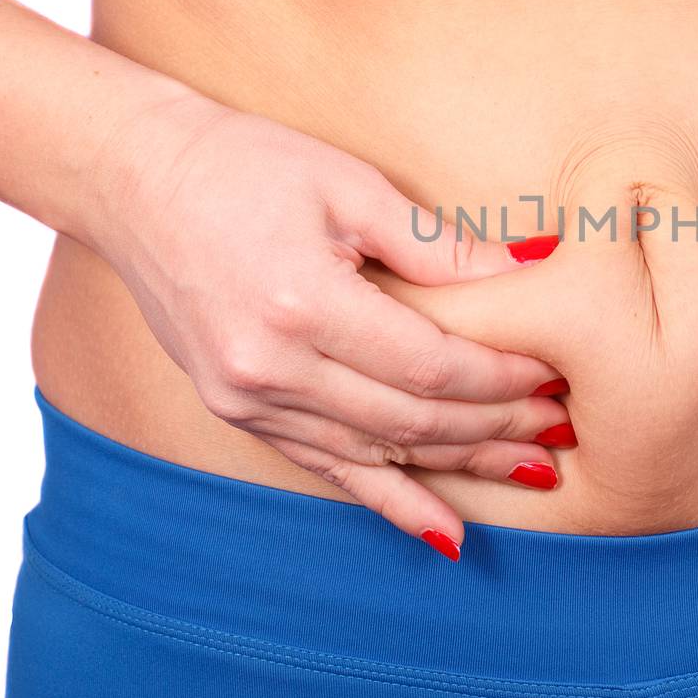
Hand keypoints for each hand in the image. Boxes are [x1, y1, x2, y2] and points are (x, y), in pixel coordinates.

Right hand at [89, 94, 572, 560]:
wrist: (136, 179)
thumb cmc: (245, 165)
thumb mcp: (349, 186)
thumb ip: (437, 246)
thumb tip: (529, 269)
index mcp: (301, 304)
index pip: (429, 365)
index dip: (500, 379)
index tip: (554, 374)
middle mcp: (270, 368)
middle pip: (411, 419)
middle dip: (496, 427)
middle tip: (560, 427)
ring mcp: (248, 399)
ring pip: (379, 453)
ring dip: (460, 464)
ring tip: (530, 468)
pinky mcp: (238, 410)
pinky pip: (329, 468)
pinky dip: (391, 498)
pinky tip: (444, 532)